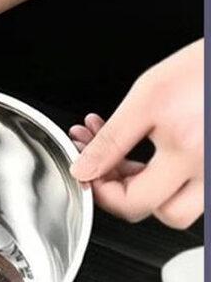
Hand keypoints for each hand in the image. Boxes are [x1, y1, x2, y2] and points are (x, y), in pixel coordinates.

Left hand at [69, 39, 203, 228]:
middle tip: (104, 167)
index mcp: (188, 154)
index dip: (102, 192)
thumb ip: (111, 140)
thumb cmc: (205, 68)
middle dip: (125, 193)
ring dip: (147, 187)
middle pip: (161, 213)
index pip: (134, 203)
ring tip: (125, 157)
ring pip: (179, 204)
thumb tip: (83, 170)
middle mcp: (210, 173)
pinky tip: (149, 149)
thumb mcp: (147, 97)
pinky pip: (192, 186)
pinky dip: (166, 174)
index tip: (87, 172)